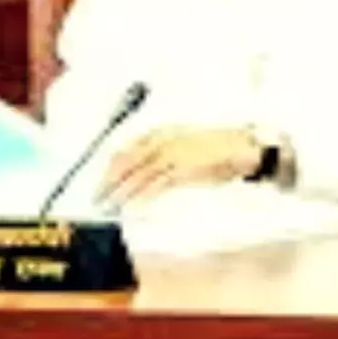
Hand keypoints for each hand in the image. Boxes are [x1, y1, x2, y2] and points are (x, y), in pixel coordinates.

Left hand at [99, 126, 261, 207]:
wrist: (240, 147)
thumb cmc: (217, 146)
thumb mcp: (186, 141)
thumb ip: (166, 150)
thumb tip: (148, 168)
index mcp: (162, 132)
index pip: (128, 149)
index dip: (113, 166)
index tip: (104, 179)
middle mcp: (162, 141)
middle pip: (127, 161)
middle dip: (110, 180)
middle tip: (98, 196)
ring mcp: (170, 155)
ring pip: (137, 175)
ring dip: (121, 192)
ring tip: (109, 205)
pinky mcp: (180, 170)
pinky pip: (154, 186)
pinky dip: (141, 197)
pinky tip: (132, 206)